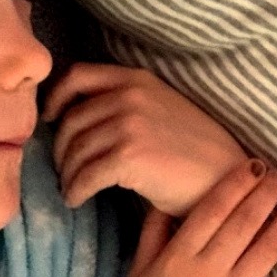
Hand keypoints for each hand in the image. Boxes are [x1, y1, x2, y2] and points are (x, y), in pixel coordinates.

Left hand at [42, 62, 248, 216]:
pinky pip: (86, 175)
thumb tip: (83, 121)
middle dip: (62, 149)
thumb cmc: (198, 152)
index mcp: (137, 80)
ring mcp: (129, 124)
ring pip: (76, 150)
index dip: (56, 99)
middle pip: (72, 120)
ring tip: (70, 188)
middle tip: (64, 170)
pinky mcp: (129, 157)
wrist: (227, 178)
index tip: (49, 120)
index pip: (77, 76)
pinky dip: (75, 191)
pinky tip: (77, 200)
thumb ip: (129, 104)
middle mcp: (130, 96)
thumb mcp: (164, 109)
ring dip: (67, 174)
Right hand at [109, 159, 276, 276]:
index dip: (237, 182)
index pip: (213, 208)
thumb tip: (168, 198)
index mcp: (177, 259)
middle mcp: (205, 275)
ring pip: (266, 251)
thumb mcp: (138, 274)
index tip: (253, 165)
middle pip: (245, 222)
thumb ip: (153, 234)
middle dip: (266, 193)